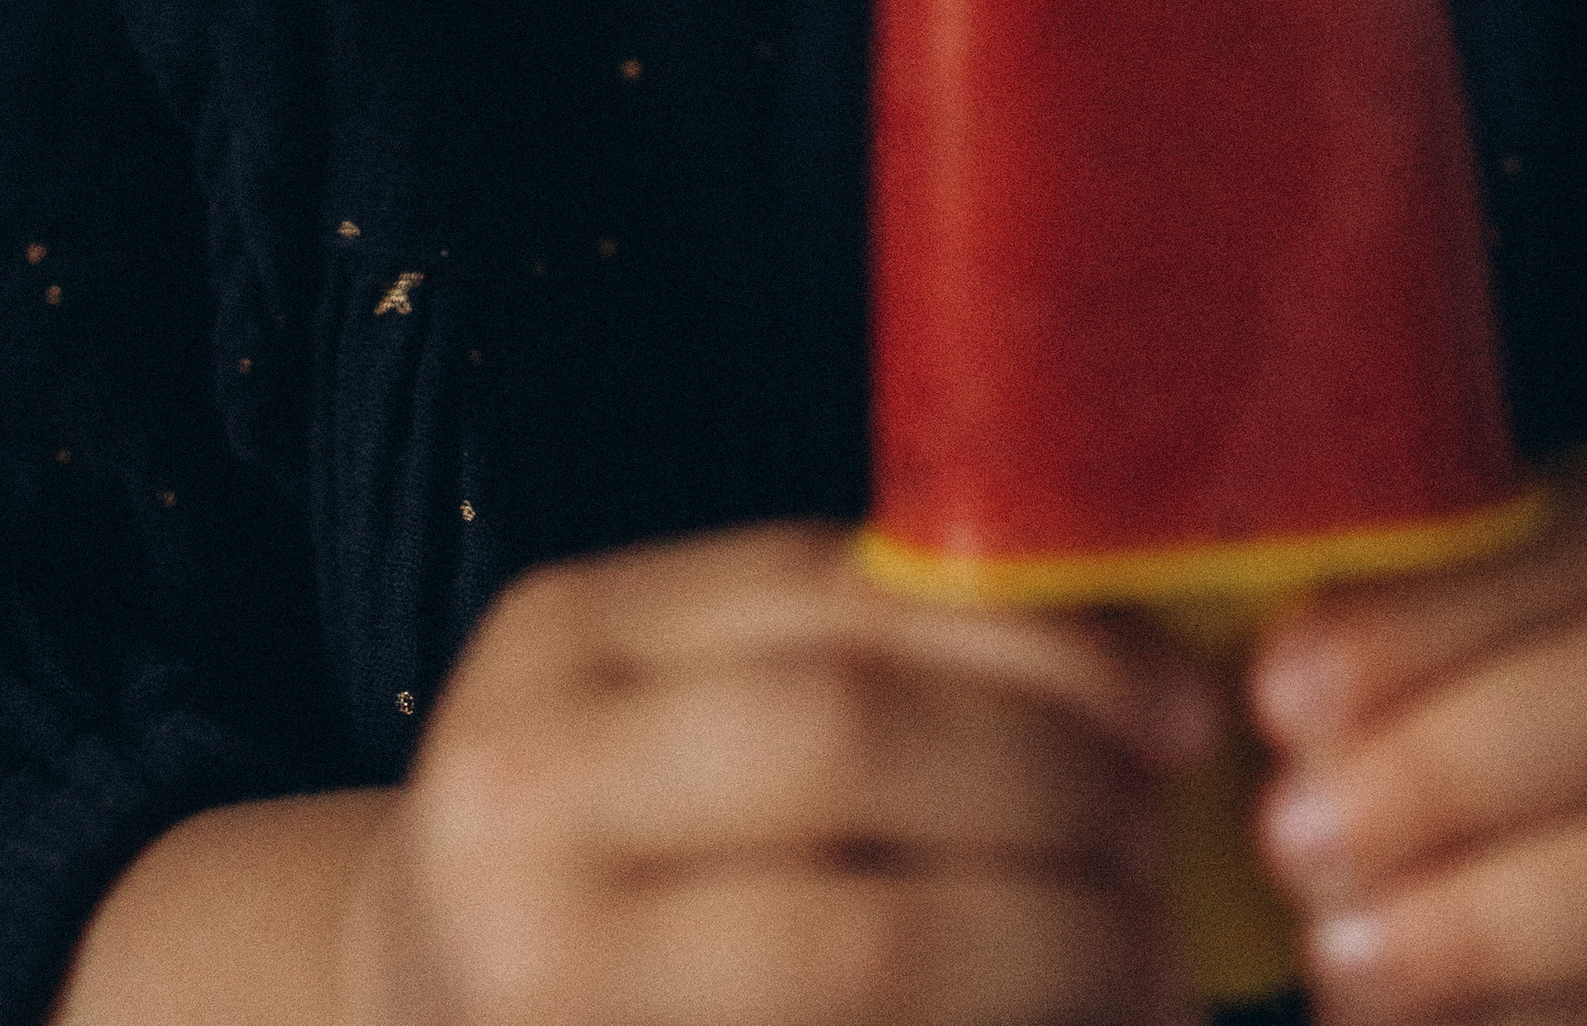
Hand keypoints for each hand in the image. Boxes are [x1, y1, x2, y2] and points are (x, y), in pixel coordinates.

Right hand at [341, 519, 1220, 1025]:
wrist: (409, 1007)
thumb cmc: (600, 844)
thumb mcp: (669, 706)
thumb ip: (843, 663)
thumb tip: (1142, 680)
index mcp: (566, 643)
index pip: (834, 601)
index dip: (1037, 642)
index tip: (1177, 703)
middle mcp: (525, 791)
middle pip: (848, 744)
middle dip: (1052, 787)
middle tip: (1163, 837)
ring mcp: (546, 969)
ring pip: (864, 943)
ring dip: (1053, 947)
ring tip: (1151, 965)